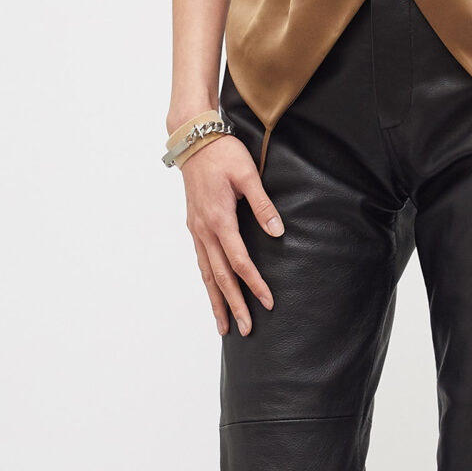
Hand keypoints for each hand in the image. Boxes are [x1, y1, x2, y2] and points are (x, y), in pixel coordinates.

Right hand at [181, 134, 282, 334]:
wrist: (193, 140)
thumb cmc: (223, 154)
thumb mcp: (248, 174)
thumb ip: (263, 205)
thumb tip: (277, 232)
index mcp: (219, 219)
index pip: (239, 261)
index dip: (254, 284)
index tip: (268, 302)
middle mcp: (204, 230)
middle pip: (220, 276)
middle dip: (233, 305)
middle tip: (245, 330)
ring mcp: (196, 230)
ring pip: (206, 274)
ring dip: (216, 300)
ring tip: (224, 326)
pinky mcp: (194, 227)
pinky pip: (201, 262)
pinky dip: (207, 282)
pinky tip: (213, 294)